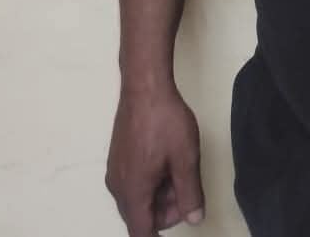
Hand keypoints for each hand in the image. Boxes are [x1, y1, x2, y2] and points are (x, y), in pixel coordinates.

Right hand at [105, 83, 204, 235]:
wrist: (145, 87)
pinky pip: (133, 182)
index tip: (178, 219)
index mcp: (133, 193)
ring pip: (137, 198)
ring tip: (180, 171)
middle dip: (165, 212)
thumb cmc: (165, 121)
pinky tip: (167, 161)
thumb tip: (194, 219)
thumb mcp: (186, 158)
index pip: (142, 233)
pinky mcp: (118, 157)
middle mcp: (118, 187)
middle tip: (188, 192)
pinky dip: (150, 182)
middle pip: (140, 217)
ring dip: (159, 195)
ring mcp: (115, 171)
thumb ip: (190, 193)